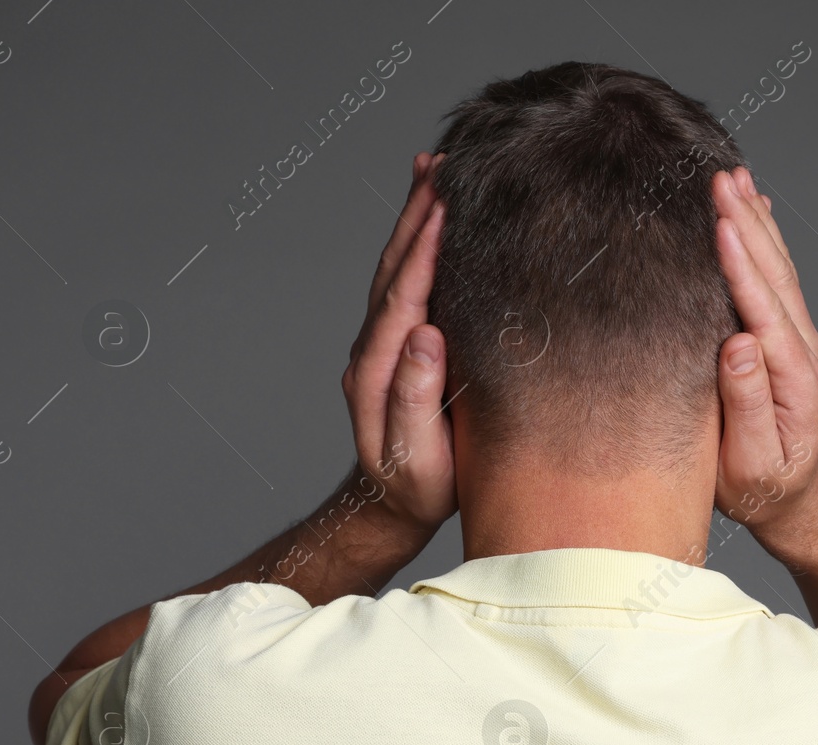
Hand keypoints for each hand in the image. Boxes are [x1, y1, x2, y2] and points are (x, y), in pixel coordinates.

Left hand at [341, 151, 455, 540]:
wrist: (391, 508)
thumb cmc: (416, 487)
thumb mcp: (418, 455)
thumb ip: (415, 397)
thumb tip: (424, 335)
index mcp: (377, 372)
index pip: (402, 297)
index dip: (424, 249)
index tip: (445, 206)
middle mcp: (371, 350)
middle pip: (392, 268)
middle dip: (415, 214)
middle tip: (440, 163)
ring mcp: (380, 345)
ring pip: (395, 268)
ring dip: (413, 218)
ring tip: (433, 172)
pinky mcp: (395, 345)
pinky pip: (405, 283)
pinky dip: (416, 245)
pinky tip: (432, 222)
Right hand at [710, 166, 817, 542]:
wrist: (793, 502)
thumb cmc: (761, 490)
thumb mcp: (748, 464)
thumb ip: (746, 406)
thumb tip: (740, 347)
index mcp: (797, 383)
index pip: (766, 313)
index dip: (742, 267)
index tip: (721, 224)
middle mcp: (807, 355)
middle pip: (778, 278)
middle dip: (749, 226)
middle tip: (722, 179)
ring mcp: (803, 344)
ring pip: (781, 272)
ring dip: (758, 223)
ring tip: (736, 179)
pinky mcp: (791, 341)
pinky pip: (778, 282)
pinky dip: (765, 242)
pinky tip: (755, 212)